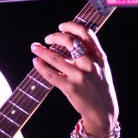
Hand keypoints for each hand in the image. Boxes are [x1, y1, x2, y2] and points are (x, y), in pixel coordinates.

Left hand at [31, 20, 118, 136]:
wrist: (103, 111)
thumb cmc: (99, 87)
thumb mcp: (101, 67)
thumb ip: (90, 53)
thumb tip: (69, 39)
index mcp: (99, 56)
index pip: (86, 33)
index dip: (71, 26)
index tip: (61, 27)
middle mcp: (90, 64)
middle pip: (70, 41)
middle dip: (55, 37)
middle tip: (47, 38)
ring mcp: (80, 76)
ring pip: (56, 57)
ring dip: (42, 51)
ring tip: (34, 47)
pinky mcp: (70, 88)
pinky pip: (51, 74)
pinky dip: (41, 66)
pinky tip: (36, 62)